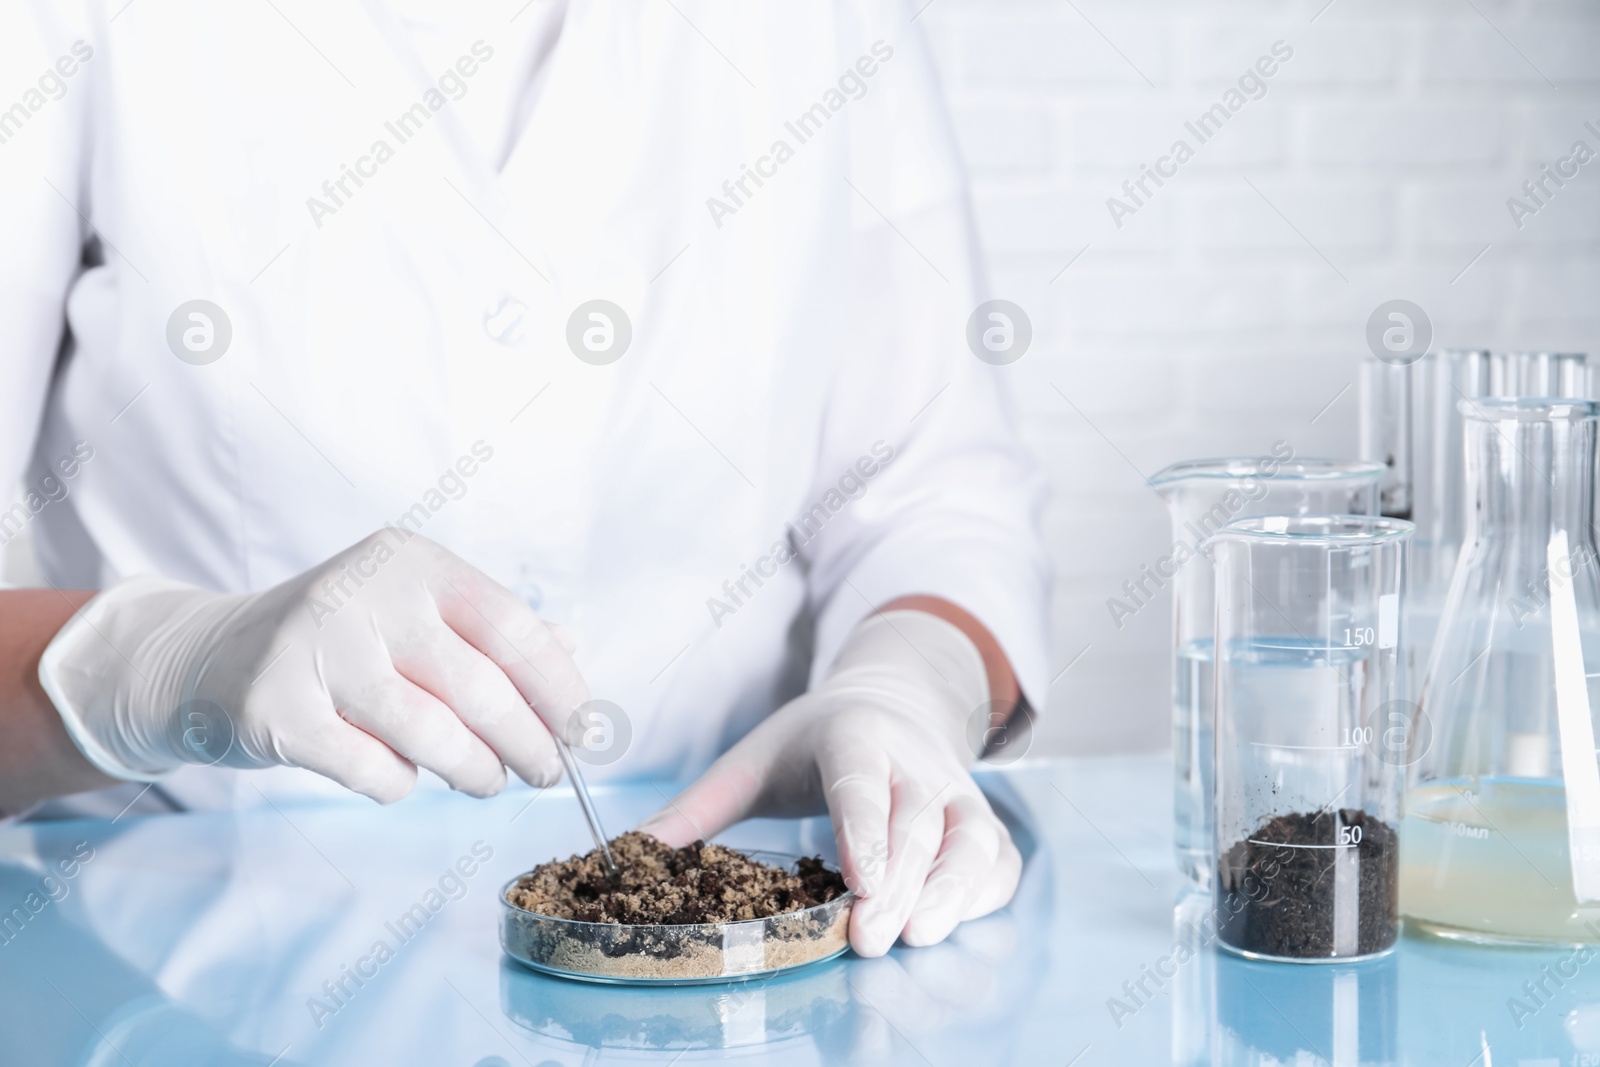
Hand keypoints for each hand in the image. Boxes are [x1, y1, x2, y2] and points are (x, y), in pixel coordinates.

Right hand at [37, 531, 587, 801]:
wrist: (206, 657)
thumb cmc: (338, 640)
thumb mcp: (413, 613)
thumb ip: (489, 629)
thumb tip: (571, 650)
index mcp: (411, 562)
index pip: (511, 625)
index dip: (560, 685)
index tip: (587, 730)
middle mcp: (365, 593)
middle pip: (481, 687)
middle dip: (530, 743)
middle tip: (549, 771)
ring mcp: (315, 649)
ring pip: (433, 735)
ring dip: (475, 772)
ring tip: (486, 781)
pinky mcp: (274, 709)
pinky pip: (373, 770)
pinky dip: (401, 784)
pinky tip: (404, 775)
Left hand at [639, 609, 1020, 955]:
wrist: (897, 700)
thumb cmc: (816, 741)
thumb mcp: (752, 759)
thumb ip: (696, 810)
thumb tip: (629, 857)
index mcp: (853, 735)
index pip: (861, 779)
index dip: (863, 828)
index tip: (859, 879)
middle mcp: (914, 761)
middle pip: (916, 822)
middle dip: (897, 883)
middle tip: (867, 938)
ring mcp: (955, 791)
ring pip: (970, 839)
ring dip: (951, 891)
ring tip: (918, 938)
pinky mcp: (982, 821)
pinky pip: (998, 858)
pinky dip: (984, 894)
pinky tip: (952, 925)